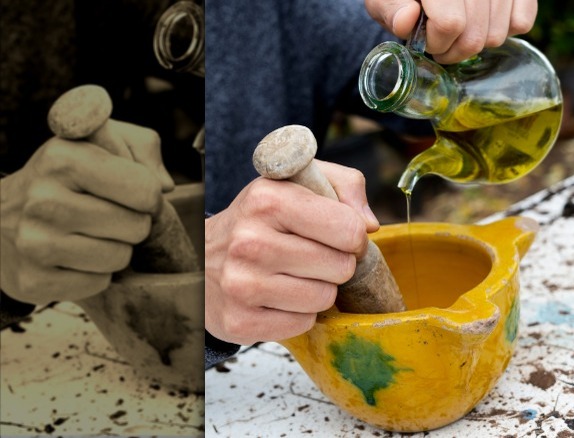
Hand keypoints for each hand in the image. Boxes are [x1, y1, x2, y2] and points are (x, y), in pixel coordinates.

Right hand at [0, 121, 169, 303]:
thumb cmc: (64, 180)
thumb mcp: (99, 144)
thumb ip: (142, 147)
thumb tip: (164, 186)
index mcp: (62, 158)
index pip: (144, 189)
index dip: (148, 195)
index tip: (130, 193)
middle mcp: (43, 200)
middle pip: (137, 227)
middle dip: (132, 223)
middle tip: (106, 216)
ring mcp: (33, 243)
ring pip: (119, 257)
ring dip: (115, 249)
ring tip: (89, 235)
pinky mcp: (31, 281)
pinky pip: (98, 283)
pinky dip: (95, 273)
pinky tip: (73, 257)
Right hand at [205, 160, 379, 344]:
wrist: (202, 260)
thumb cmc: (262, 221)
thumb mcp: (298, 184)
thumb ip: (345, 185)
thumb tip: (369, 225)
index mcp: (267, 199)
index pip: (348, 229)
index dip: (354, 235)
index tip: (339, 236)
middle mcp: (249, 241)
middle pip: (341, 267)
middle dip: (336, 263)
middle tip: (313, 256)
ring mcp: (240, 284)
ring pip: (324, 298)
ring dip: (319, 290)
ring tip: (295, 275)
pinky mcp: (238, 321)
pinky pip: (303, 324)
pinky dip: (300, 313)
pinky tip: (280, 297)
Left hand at [365, 0, 536, 63]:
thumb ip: (391, 9)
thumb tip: (407, 20)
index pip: (450, 23)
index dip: (436, 42)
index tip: (425, 42)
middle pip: (476, 35)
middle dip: (455, 51)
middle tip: (441, 45)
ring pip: (498, 34)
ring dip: (476, 43)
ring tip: (459, 32)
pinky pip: (522, 22)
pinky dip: (504, 30)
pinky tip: (483, 22)